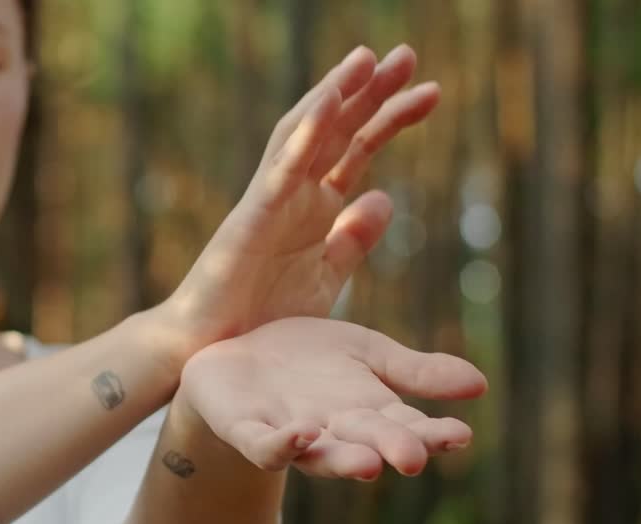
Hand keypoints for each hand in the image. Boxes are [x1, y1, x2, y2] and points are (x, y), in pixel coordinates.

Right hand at [155, 44, 438, 358]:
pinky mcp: (251, 219)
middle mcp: (292, 195)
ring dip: (334, 95)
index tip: (430, 91)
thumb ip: (352, 241)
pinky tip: (328, 102)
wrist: (210, 352)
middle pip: (335, 131)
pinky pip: (281, 169)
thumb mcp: (323, 280)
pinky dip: (304, 134)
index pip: (357, 150)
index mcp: (312, 208)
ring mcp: (269, 201)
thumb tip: (386, 198)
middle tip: (407, 55)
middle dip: (370, 92)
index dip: (390, 118)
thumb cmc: (260, 320)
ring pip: (304, 136)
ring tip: (366, 59)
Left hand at [175, 317, 487, 480]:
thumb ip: (416, 372)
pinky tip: (300, 435)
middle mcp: (332, 431)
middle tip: (414, 458)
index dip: (432, 434)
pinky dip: (281, 446)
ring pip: (319, 457)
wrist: (236, 351)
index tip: (461, 434)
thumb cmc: (309, 359)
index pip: (406, 427)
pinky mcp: (245, 429)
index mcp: (367, 412)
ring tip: (367, 464)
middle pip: (367, 445)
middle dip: (390, 452)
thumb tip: (481, 385)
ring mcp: (288, 433)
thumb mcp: (368, 353)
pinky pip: (263, 446)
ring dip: (342, 462)